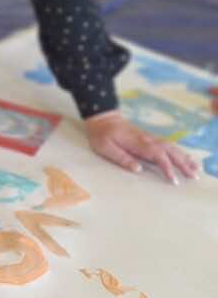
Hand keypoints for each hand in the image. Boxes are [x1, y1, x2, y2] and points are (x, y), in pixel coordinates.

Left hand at [85, 110, 199, 183]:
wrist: (102, 118)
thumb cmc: (101, 134)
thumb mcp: (105, 148)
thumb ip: (121, 158)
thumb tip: (138, 169)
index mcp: (137, 143)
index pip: (157, 155)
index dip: (167, 167)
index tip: (174, 180)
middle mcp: (147, 139)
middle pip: (169, 151)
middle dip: (183, 164)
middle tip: (194, 176)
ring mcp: (149, 138)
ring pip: (171, 148)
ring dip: (184, 158)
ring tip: (196, 170)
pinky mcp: (149, 139)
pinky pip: (167, 146)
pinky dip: (179, 153)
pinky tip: (186, 158)